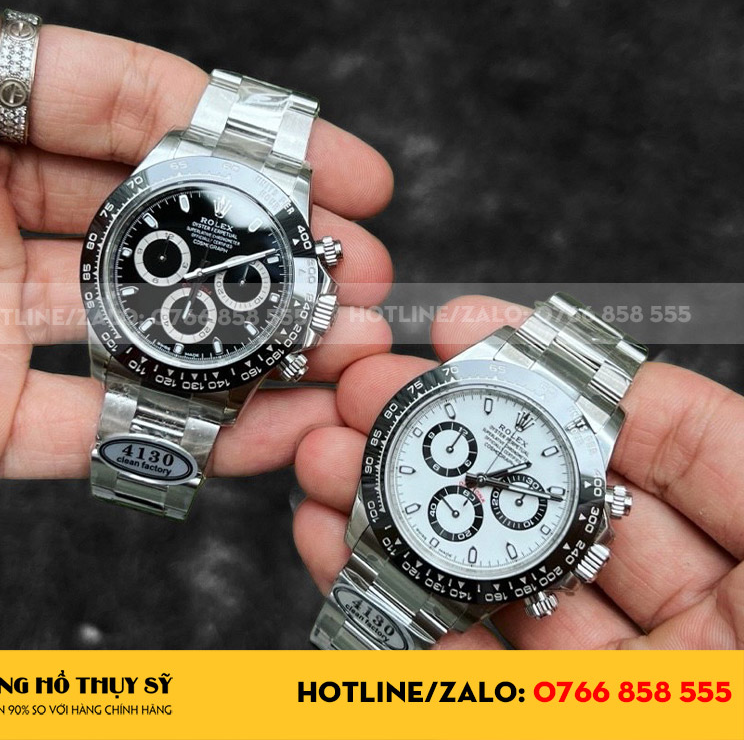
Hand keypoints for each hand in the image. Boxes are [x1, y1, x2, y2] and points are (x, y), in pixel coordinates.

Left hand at [0, 0, 393, 488]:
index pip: (150, 111)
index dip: (264, 138)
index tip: (358, 173)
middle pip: (169, 227)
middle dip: (283, 254)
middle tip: (366, 277)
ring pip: (150, 334)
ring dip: (260, 351)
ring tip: (347, 359)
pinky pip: (102, 431)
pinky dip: (193, 437)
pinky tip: (275, 432)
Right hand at [294, 295, 743, 648]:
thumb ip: (712, 446)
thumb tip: (616, 385)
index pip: (647, 440)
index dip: (554, 376)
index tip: (459, 329)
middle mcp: (683, 616)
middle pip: (542, 502)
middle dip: (445, 436)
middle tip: (363, 391)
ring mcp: (606, 679)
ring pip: (485, 577)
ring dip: (396, 512)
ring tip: (325, 458)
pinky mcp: (540, 720)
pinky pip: (456, 665)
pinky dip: (388, 606)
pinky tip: (332, 545)